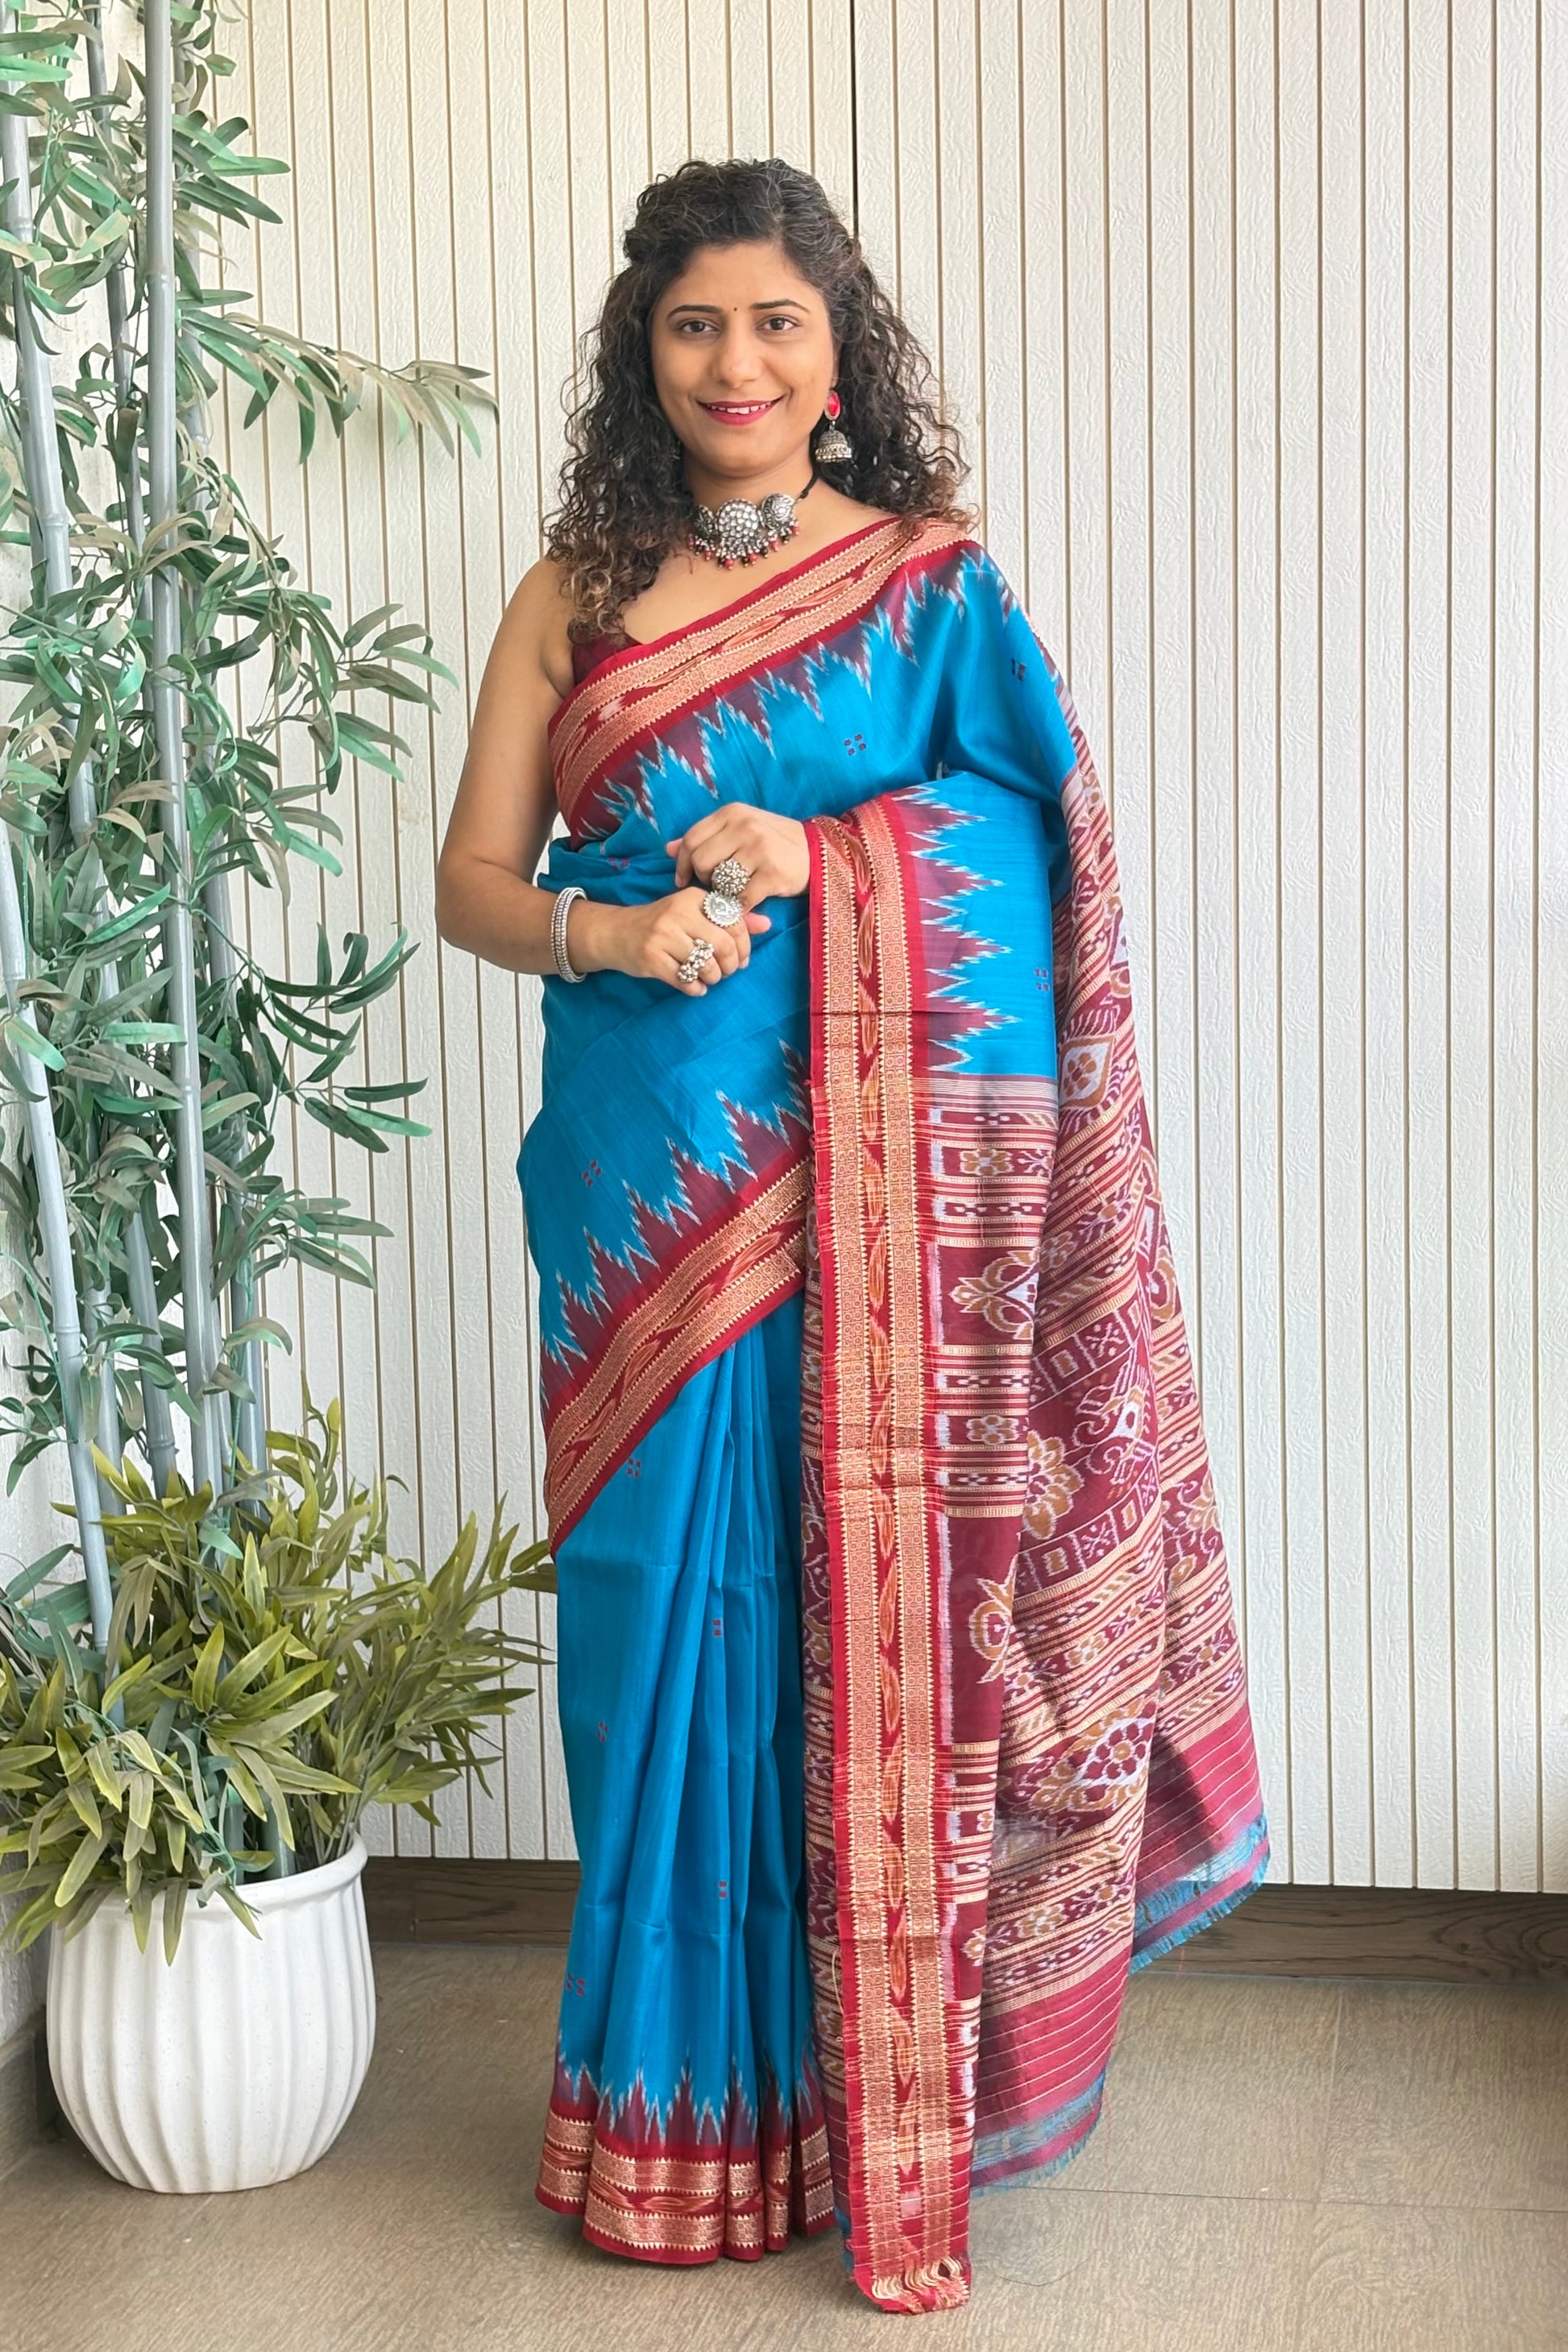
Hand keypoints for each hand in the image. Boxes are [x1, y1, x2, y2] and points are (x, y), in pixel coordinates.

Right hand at [570, 887, 769, 996]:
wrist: (615, 932)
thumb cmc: (662, 924)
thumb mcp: (693, 914)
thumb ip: (729, 919)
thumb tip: (768, 924)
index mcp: (693, 897)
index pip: (734, 923)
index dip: (744, 946)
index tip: (740, 959)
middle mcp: (678, 913)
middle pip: (724, 946)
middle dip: (730, 966)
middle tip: (725, 973)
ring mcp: (663, 936)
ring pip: (706, 966)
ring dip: (713, 979)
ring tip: (708, 979)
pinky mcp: (651, 959)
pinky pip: (686, 981)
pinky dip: (695, 989)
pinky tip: (693, 986)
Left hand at [664, 804, 810, 906]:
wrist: (818, 852)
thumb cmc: (774, 842)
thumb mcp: (739, 830)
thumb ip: (705, 837)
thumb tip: (667, 849)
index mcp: (732, 813)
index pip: (691, 839)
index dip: (682, 863)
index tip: (683, 880)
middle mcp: (744, 827)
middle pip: (700, 861)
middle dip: (704, 878)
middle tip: (716, 885)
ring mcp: (760, 849)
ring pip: (720, 881)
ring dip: (724, 893)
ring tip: (735, 891)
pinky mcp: (772, 873)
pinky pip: (742, 898)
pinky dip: (741, 906)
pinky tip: (748, 902)